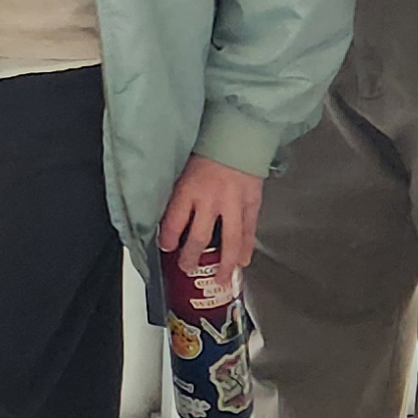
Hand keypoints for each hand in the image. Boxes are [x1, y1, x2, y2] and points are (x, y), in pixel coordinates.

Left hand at [159, 154, 266, 279]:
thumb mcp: (183, 172)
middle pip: (199, 238)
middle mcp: (210, 200)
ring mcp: (233, 204)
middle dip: (191, 257)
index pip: (174, 223)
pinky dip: (246, 249)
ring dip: (224, 264)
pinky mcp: (251, 204)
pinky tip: (242, 262)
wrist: (237, 137)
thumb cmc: (207, 153)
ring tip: (221, 280)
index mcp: (189, 190)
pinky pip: (249, 232)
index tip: (165, 248)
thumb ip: (179, 198)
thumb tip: (168, 223)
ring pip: (229, 241)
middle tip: (187, 267)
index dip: (168, 240)